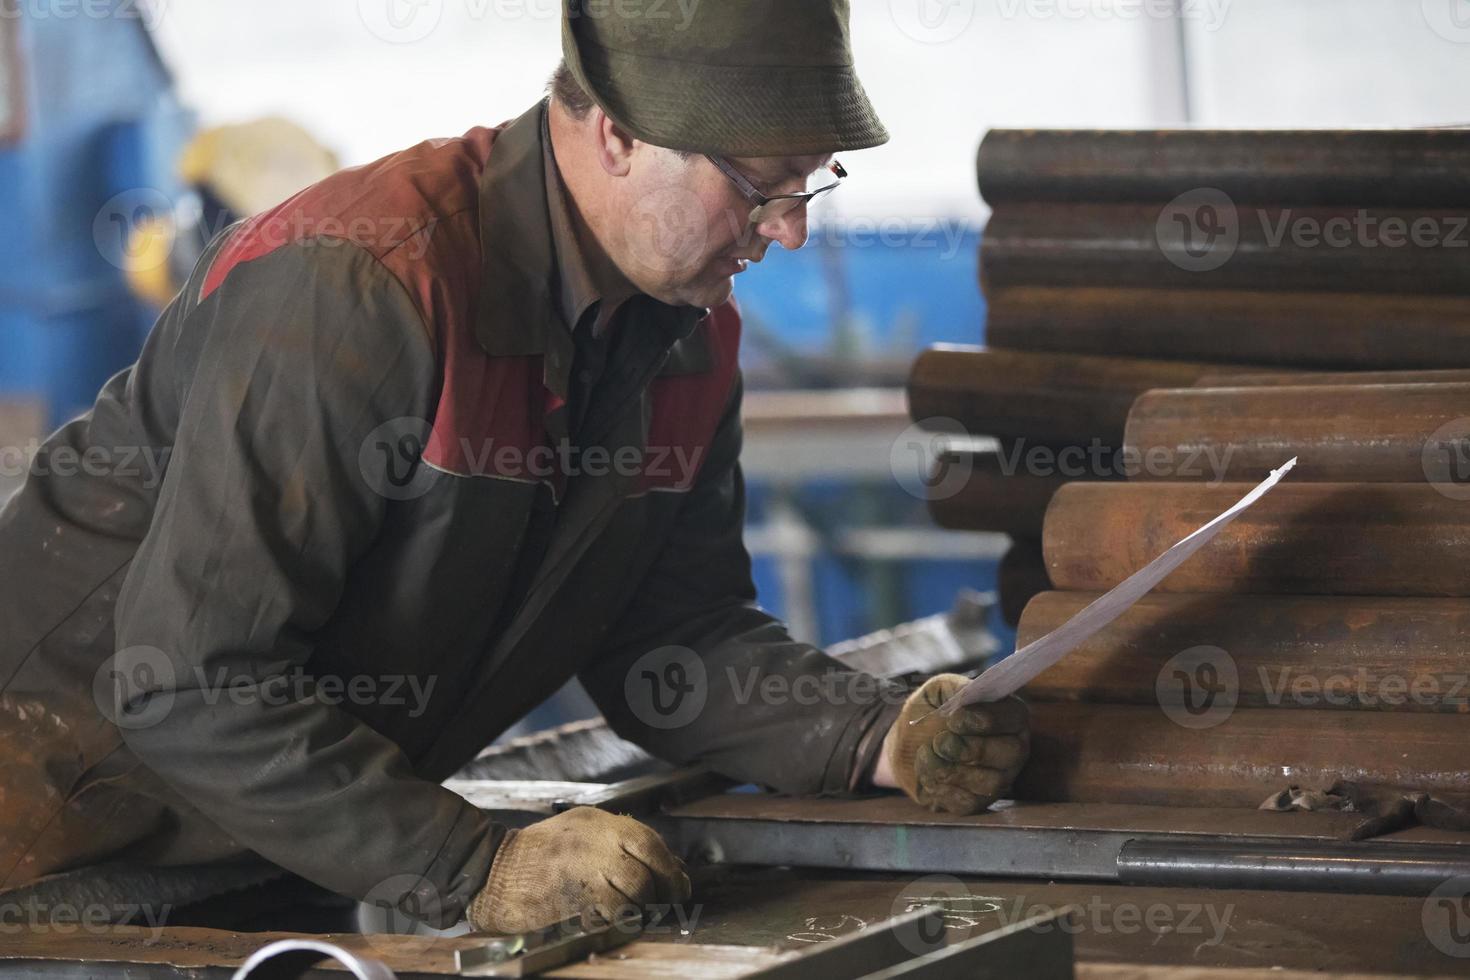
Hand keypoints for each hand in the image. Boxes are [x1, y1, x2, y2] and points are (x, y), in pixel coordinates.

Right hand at [467, 806, 690, 933]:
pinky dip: (616, 920)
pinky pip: (610, 912)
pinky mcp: (570, 895)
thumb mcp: (583, 836)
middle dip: (663, 889)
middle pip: (647, 865)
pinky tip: (607, 920)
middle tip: (664, 904)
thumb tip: (670, 868)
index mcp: (598, 823)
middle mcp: (593, 840)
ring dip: (639, 908)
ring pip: (633, 892)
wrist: (491, 870)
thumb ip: (622, 846)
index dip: (671, 866)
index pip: (649, 840)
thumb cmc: (539, 856)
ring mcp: (581, 866)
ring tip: (631, 913)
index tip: (680, 885)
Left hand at [879, 674, 1028, 814]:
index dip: (986, 719)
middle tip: (939, 741)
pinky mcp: (979, 802)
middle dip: (970, 748)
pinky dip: (941, 787)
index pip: (1015, 716)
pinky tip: (926, 772)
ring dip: (950, 768)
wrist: (907, 745)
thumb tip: (968, 698)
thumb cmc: (929, 713)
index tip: (954, 719)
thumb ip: (956, 689)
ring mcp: (999, 779)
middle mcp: (1012, 748)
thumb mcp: (939, 691)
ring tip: (926, 753)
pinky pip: (968, 802)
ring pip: (990, 782)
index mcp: (1008, 715)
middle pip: (1011, 753)